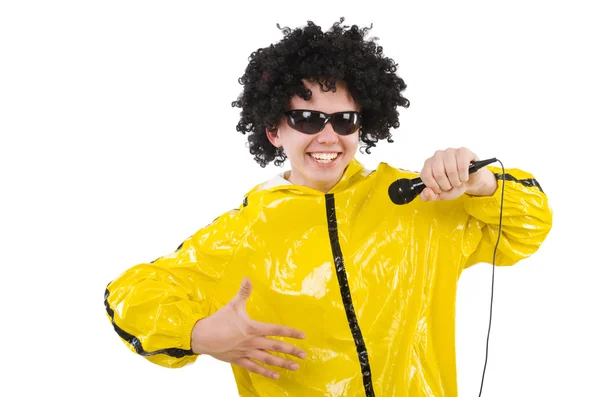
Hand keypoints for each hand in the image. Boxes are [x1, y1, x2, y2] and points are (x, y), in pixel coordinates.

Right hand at [191, 278, 305, 379]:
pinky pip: (255, 368)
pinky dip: (266, 373)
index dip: (291, 332)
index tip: (303, 336)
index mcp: (253, 328)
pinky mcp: (239, 360)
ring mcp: (247, 353)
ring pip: (268, 360)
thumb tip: (248, 278)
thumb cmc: (218, 320)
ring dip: (283, 364)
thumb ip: (243, 292)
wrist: (202, 336)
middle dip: (291, 351)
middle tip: (304, 355)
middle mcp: (253, 342)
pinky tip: (276, 377)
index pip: (277, 330)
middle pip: (276, 347)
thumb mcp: (232, 304)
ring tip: (295, 368)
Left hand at [419, 147, 496, 200]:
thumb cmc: (453, 184)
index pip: (426, 175)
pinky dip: (464, 176)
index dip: (434, 186)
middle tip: (451, 185)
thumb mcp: (440, 194)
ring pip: (451, 170)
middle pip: (438, 173)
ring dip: (456, 181)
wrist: (469, 181)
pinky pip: (462, 165)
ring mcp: (450, 152)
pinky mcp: (463, 151)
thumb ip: (429, 196)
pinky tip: (464, 177)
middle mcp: (437, 155)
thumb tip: (426, 192)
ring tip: (458, 181)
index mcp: (428, 164)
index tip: (440, 189)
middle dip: (447, 185)